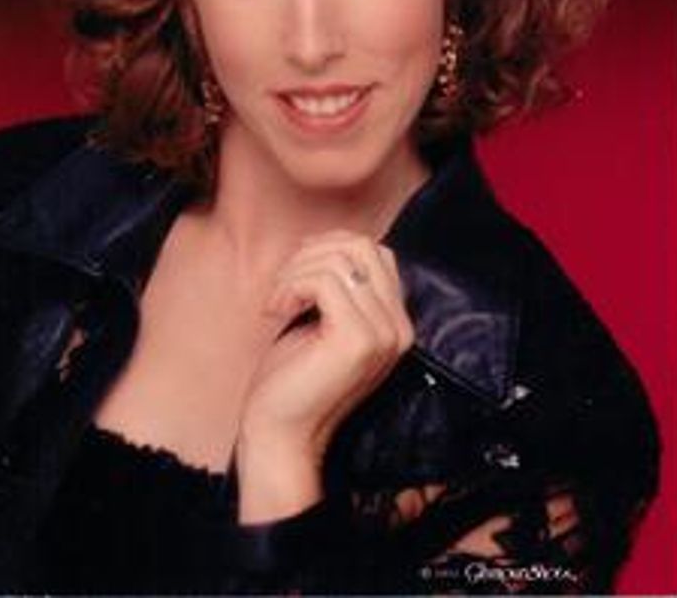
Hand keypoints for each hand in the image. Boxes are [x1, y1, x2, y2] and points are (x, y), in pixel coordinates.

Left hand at [235, 230, 414, 520]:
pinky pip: (324, 281)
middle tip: (283, 285)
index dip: (331, 248)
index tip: (297, 273)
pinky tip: (276, 310)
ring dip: (295, 271)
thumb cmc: (292, 378)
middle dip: (312, 254)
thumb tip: (327, 241)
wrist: (279, 434)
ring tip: (277, 301)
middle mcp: (400, 328)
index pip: (377, 252)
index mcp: (397, 323)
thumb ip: (339, 286)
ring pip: (339, 259)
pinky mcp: (357, 340)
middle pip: (362, 246)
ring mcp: (383, 334)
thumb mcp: (323, 321)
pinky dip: (292, 285)